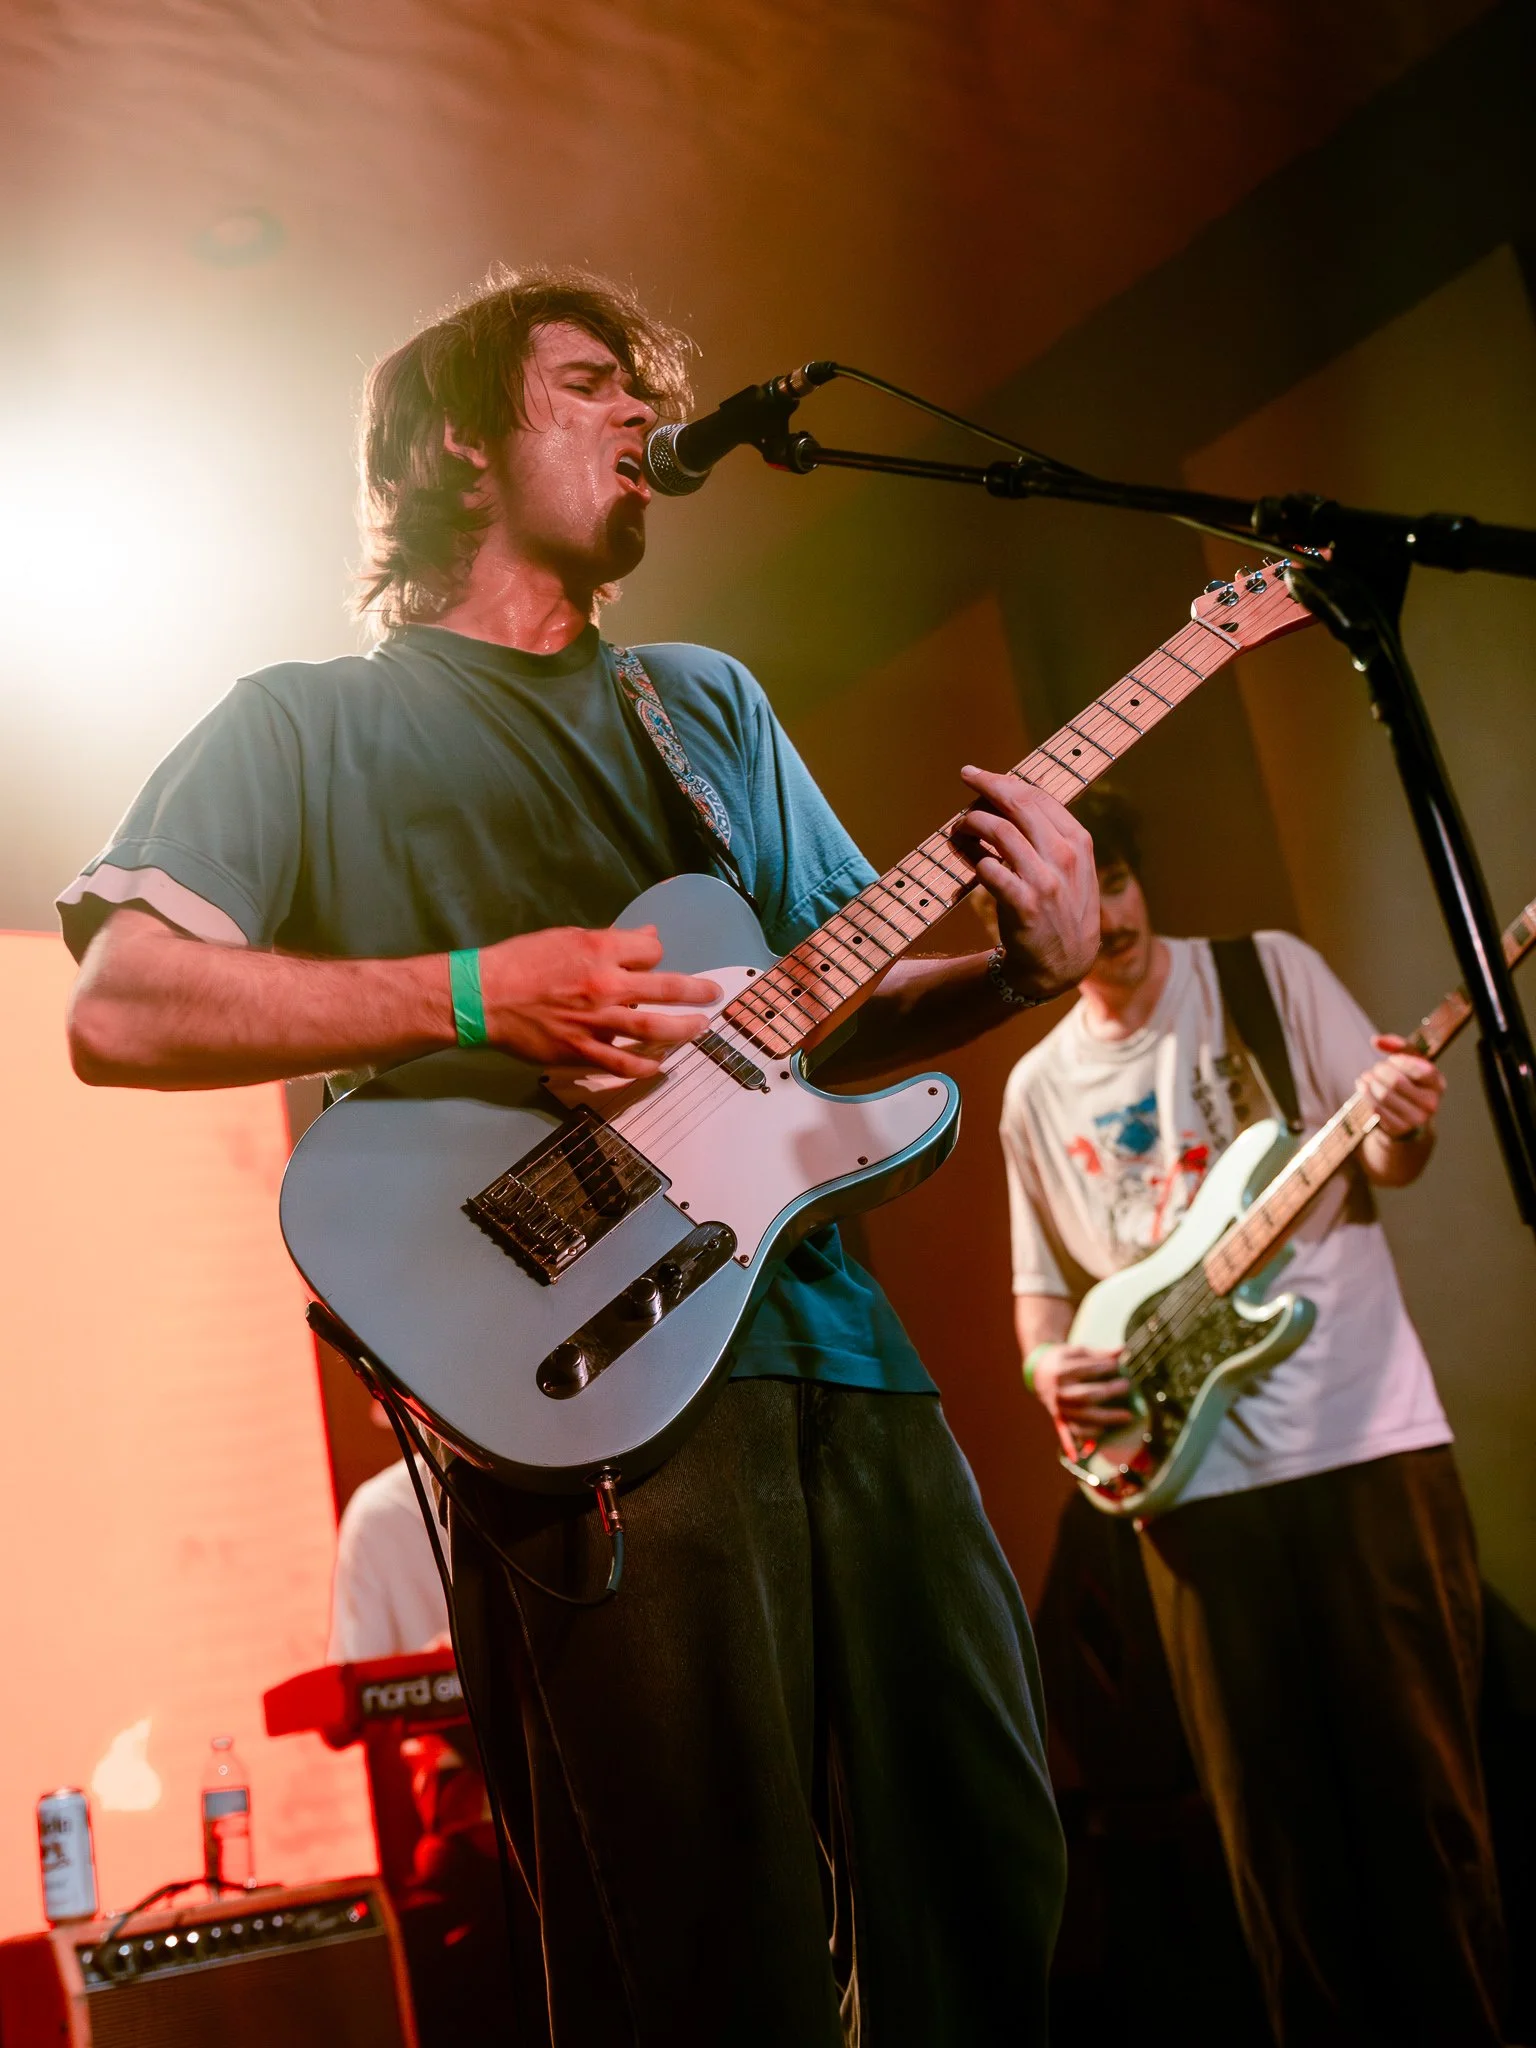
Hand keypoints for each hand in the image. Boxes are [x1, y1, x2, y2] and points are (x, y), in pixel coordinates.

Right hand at [477, 924, 719, 1079]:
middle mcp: (606, 986)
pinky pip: (621, 1063)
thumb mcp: (567, 938)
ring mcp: (597, 1022)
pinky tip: (658, 1068)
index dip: (655, 956)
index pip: (651, 952)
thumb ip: (610, 941)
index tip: (652, 963)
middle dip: (697, 992)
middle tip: (714, 995)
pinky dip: (643, 1068)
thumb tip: (648, 938)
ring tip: (700, 1029)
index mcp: (601, 951)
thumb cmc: (522, 962)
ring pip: (654, 1029)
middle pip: (667, 990)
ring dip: (683, 1030)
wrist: (484, 996)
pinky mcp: (581, 1050)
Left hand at [953, 769, 1098, 999]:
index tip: (981, 775)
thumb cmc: (1060, 910)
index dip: (1005, 781)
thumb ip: (1049, 837)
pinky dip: (974, 859)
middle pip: (1019, 804)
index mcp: (1078, 842)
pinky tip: (970, 858)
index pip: (1038, 797)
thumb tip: (1007, 802)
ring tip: (959, 827)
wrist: (1062, 963)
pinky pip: (988, 869)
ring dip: (972, 823)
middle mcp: (1065, 856)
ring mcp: (1045, 880)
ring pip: (999, 831)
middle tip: (966, 777)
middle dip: (987, 785)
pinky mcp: (1024, 904)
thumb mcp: (1071, 869)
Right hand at [1028, 1342, 1131, 1456]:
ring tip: (1128, 1416)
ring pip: (1084, 1417)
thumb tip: (1123, 1351)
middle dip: (1109, 1392)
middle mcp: (1058, 1392)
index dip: (1103, 1367)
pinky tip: (1101, 1437)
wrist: (1039, 1373)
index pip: (1085, 1370)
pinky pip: (1073, 1432)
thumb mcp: (1078, 1352)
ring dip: (1108, 1418)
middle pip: (1086, 1396)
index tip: (1118, 1365)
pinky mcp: (1060, 1419)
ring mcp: (1059, 1408)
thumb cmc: (1064, 1360)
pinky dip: (1085, 1438)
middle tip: (1127, 1386)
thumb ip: (1100, 1354)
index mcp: (1060, 1372)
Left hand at [1359, 1032, 1443, 1137]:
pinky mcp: (1399, 1129)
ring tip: (1366, 1077)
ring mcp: (1416, 1119)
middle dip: (1380, 1071)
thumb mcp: (1410, 1062)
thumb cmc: (1408, 1083)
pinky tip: (1363, 1088)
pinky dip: (1366, 1095)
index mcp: (1438, 1084)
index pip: (1421, 1069)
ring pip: (1383, 1095)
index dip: (1400, 1061)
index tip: (1390, 1060)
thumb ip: (1398, 1045)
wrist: (1405, 1117)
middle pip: (1396, 1082)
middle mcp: (1431, 1103)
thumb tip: (1376, 1040)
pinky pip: (1376, 1108)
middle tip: (1375, 1069)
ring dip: (1370, 1083)